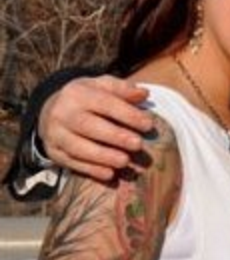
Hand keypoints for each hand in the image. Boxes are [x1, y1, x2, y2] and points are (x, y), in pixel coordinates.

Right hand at [38, 76, 152, 180]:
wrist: (51, 110)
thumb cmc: (88, 98)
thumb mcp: (102, 86)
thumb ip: (123, 89)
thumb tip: (144, 94)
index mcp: (77, 93)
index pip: (105, 103)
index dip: (127, 114)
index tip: (148, 124)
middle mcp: (62, 113)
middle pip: (88, 126)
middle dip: (115, 136)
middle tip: (138, 145)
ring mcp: (55, 134)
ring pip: (77, 147)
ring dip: (103, 156)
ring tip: (125, 161)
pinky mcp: (53, 152)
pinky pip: (71, 163)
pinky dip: (91, 169)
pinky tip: (109, 174)